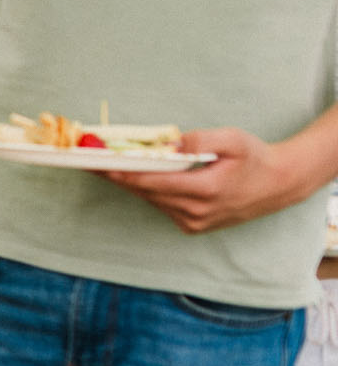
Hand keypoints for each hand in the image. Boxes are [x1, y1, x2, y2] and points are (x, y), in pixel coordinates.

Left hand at [104, 127, 310, 232]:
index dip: (120, 171)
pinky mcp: (193, 226)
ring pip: (151, 199)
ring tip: (100, 163)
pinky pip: (161, 204)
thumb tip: (166, 144)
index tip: (95, 162)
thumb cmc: (255, 157)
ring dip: (128, 182)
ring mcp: (194, 222)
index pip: (151, 181)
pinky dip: (148, 190)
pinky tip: (131, 175)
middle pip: (144, 191)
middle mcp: (196, 212)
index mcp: (205, 191)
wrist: (279, 184)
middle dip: (115, 174)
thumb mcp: (232, 140)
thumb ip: (197, 140)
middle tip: (85, 159)